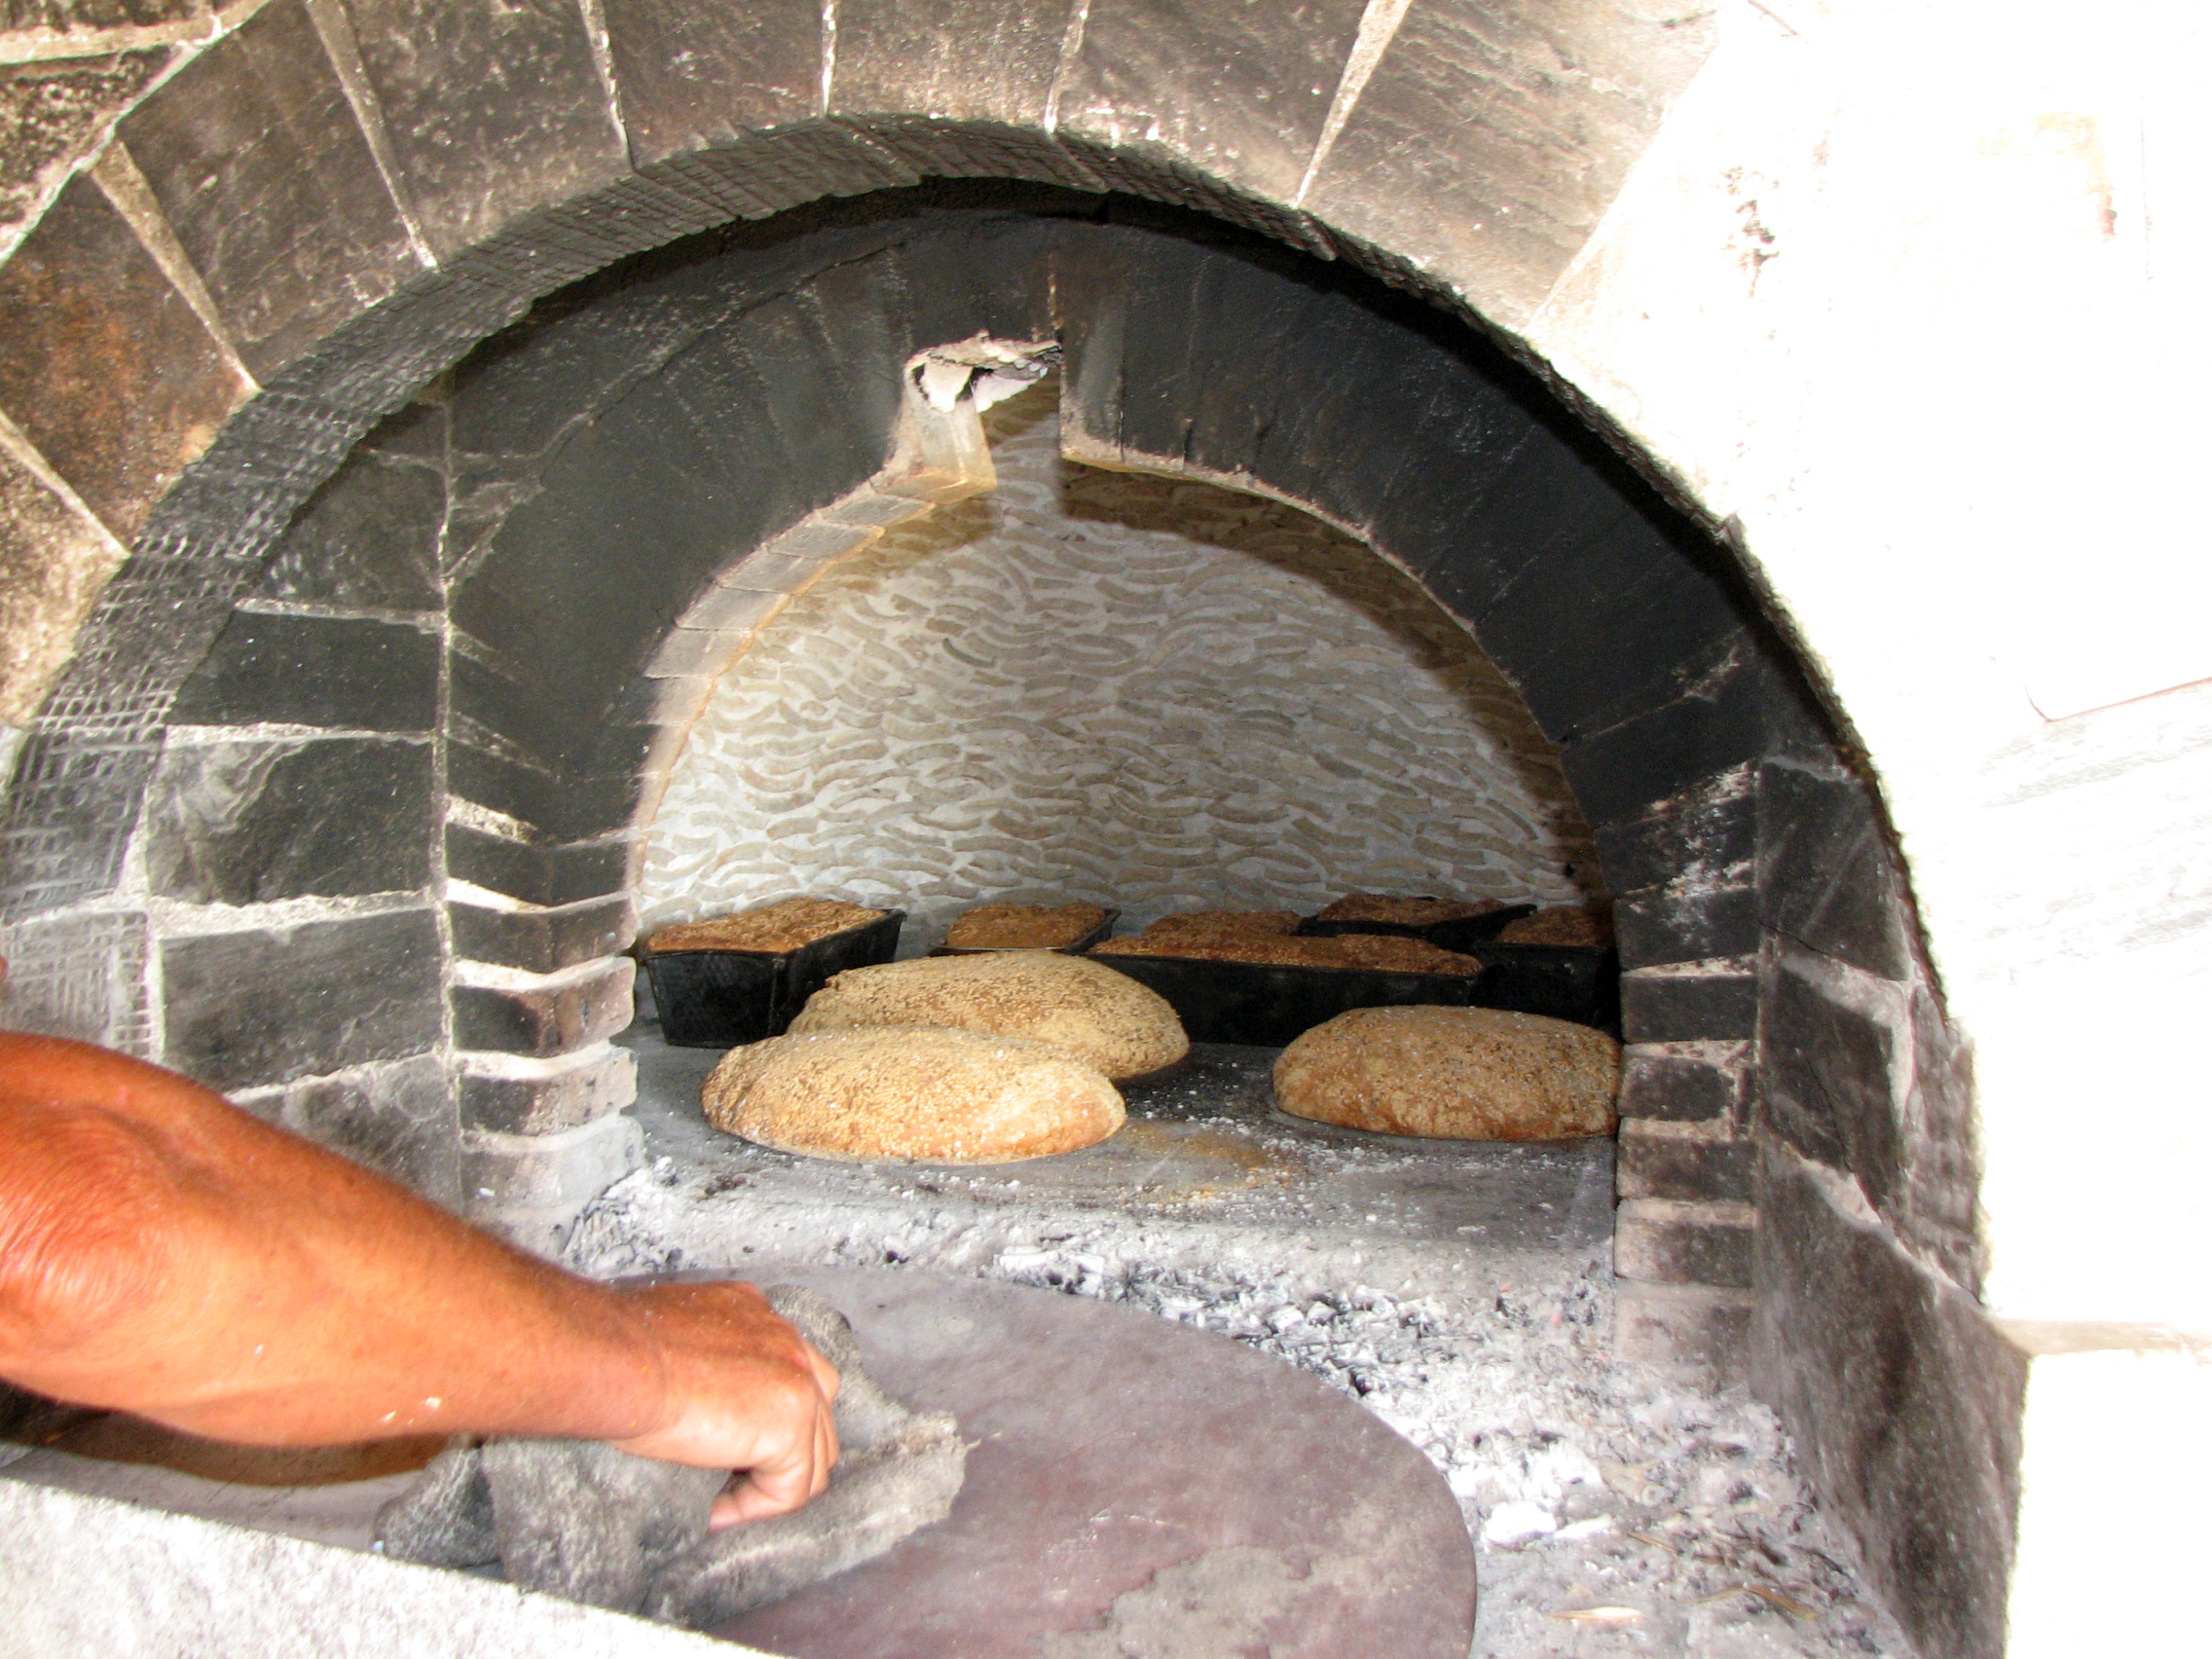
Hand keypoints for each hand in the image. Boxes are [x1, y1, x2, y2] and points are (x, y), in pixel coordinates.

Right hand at [608, 1281, 840, 1526]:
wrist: (614, 1359)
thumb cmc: (615, 1353)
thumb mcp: (667, 1343)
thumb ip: (699, 1364)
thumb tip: (693, 1405)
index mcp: (755, 1316)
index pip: (791, 1376)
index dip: (763, 1424)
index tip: (723, 1451)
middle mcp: (787, 1342)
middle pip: (816, 1416)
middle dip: (780, 1456)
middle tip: (729, 1481)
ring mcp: (798, 1383)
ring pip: (813, 1458)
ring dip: (770, 1486)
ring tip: (722, 1502)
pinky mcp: (790, 1426)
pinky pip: (790, 1490)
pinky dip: (753, 1510)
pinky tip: (713, 1512)